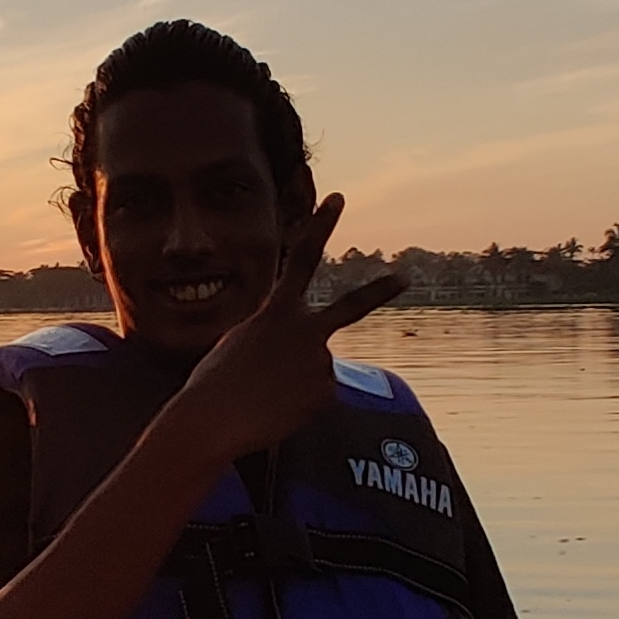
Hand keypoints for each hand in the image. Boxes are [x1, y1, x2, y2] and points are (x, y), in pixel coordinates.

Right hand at [160, 196, 406, 463]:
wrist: (213, 418)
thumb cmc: (215, 383)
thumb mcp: (239, 343)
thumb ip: (273, 335)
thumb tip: (297, 353)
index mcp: (276, 311)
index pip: (302, 257)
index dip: (320, 226)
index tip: (338, 199)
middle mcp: (305, 331)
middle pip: (351, 307)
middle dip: (379, 291)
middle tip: (405, 277)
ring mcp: (319, 362)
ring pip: (316, 370)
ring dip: (295, 385)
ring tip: (266, 396)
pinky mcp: (325, 393)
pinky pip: (317, 398)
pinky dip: (299, 407)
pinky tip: (277, 411)